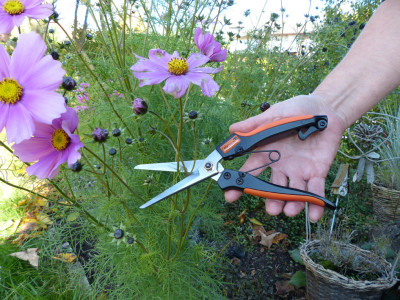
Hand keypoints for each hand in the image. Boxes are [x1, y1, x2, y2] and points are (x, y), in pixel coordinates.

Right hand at [224, 94, 346, 221]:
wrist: (326, 109)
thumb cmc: (298, 110)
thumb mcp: (275, 115)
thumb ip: (255, 124)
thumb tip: (232, 130)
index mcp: (268, 153)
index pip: (250, 171)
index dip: (240, 183)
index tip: (230, 195)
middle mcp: (281, 166)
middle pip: (272, 188)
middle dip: (271, 199)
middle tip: (270, 208)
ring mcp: (299, 171)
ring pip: (292, 192)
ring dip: (291, 204)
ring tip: (290, 211)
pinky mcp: (317, 173)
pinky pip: (315, 190)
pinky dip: (315, 203)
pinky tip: (314, 214)